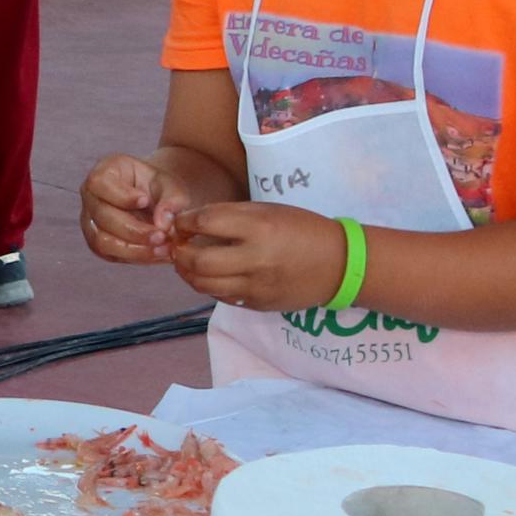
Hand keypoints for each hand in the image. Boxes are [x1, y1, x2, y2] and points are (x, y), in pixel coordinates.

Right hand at [77, 154, 198, 265]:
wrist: (155, 201)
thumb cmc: (160, 188)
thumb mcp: (171, 186)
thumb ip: (171, 200)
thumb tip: (162, 224)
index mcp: (104, 172)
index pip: (100, 183)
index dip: (121, 195)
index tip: (145, 201)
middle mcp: (90, 196)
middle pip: (102, 216)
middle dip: (134, 230)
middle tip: (162, 236)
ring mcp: (90, 221)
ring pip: (102, 241)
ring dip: (133, 249)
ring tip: (162, 249)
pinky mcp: (96, 242)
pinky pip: (109, 254)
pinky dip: (134, 256)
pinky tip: (156, 254)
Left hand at [165, 200, 352, 312]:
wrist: (338, 264)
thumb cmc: (302, 229)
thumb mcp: (269, 211)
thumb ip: (232, 216)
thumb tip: (193, 222)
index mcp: (259, 227)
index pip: (206, 222)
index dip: (185, 222)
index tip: (180, 222)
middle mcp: (255, 258)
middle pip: (198, 261)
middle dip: (179, 253)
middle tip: (177, 246)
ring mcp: (256, 285)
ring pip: (203, 285)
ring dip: (187, 273)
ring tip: (186, 262)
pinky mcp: (257, 304)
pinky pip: (221, 296)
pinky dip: (207, 286)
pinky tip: (208, 276)